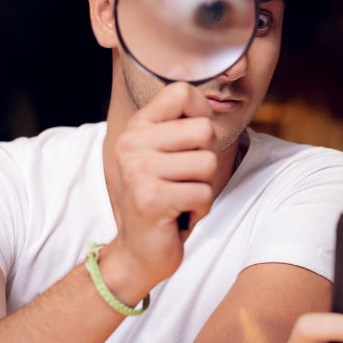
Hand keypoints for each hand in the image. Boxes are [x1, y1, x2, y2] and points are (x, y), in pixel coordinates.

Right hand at [109, 81, 217, 287]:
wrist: (138, 250)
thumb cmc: (163, 199)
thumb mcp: (166, 155)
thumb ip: (182, 125)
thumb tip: (212, 101)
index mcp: (137, 127)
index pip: (181, 92)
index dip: (202, 114)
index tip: (193, 142)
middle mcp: (131, 143)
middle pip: (205, 130)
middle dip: (207, 160)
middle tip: (186, 179)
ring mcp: (138, 171)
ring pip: (208, 163)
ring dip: (204, 187)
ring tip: (181, 197)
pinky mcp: (150, 199)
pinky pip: (204, 193)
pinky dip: (200, 208)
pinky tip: (179, 214)